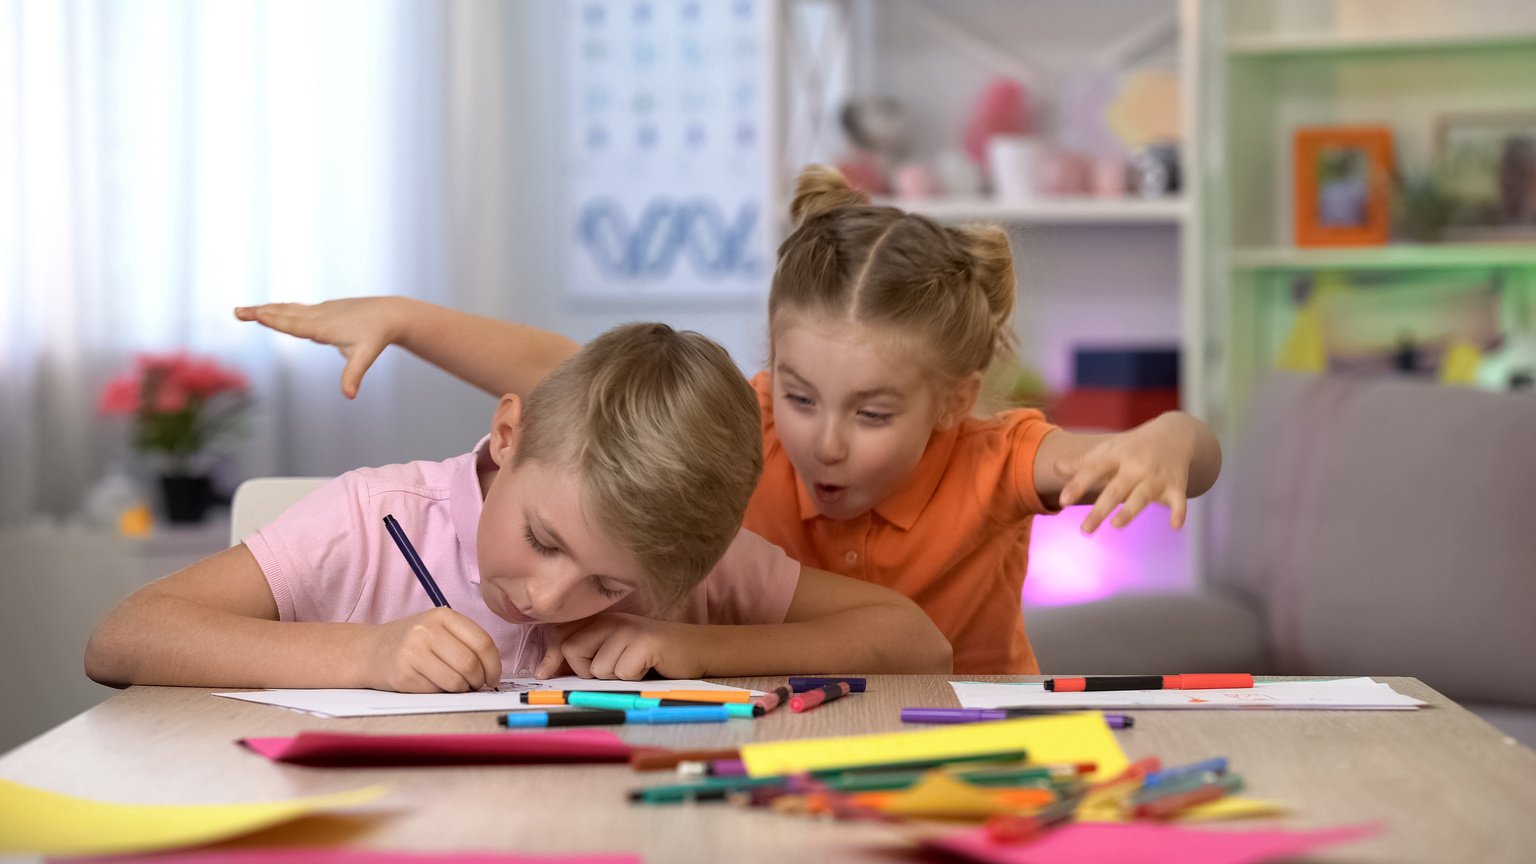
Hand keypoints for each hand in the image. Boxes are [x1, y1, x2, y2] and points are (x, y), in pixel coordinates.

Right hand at [233, 298, 405, 397]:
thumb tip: (350, 396)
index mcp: (324, 327)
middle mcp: (319, 316)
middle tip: (237, 311)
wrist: (389, 313)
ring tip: (246, 311)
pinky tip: (273, 310)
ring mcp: (320, 310)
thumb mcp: (365, 356)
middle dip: (261, 313)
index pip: (295, 325)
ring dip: (267, 309)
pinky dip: (281, 308)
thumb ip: (353, 375)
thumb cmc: (376, 337)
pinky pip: (297, 308)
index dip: (276, 320)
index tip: (258, 315)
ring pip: (289, 309)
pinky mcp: (324, 309)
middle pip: (285, 314)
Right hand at [357, 608, 502, 691]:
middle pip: (471, 663)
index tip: (494, 676)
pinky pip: (437, 691)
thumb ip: (465, 641)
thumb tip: (492, 669)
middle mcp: (427, 630)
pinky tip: (435, 685)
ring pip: (456, 681)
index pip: (483, 642)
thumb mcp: (438, 628)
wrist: (369, 650)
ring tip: (457, 686)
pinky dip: (442, 693)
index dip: (494, 664)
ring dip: (463, 690)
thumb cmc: (411, 642)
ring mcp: (413, 652)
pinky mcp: (404, 675)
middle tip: (477, 685)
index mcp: (442, 615)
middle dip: (479, 680)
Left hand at [534, 613, 705, 680]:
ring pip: (598, 667)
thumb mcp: (614, 653)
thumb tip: (544, 670)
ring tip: (634, 666)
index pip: (561, 635)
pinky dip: (634, 677)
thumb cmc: (651, 656)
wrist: (696, 649)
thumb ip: (584, 656)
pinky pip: (622, 672)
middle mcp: (611, 620)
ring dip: (614, 676)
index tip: (544, 673)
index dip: (551, 657)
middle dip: (586, 670)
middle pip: (573, 650)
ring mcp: (628, 629)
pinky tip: (647, 667)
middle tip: (612, 670)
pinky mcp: (645, 642)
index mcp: (601, 621)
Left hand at [1056, 414, 1196, 533]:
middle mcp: (1135, 467)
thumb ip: (1082, 464)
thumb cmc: (1132, 447)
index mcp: (1115, 457)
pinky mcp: (1176, 485)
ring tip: (1115, 525)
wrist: (1174, 433)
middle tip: (1084, 529)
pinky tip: (1175, 527)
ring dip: (1131, 510)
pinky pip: (1178, 500)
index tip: (1063, 501)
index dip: (1078, 484)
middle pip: (1116, 489)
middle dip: (1101, 509)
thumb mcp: (1107, 450)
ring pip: (1142, 496)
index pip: (1093, 470)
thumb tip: (1055, 468)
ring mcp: (1156, 477)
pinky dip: (1179, 512)